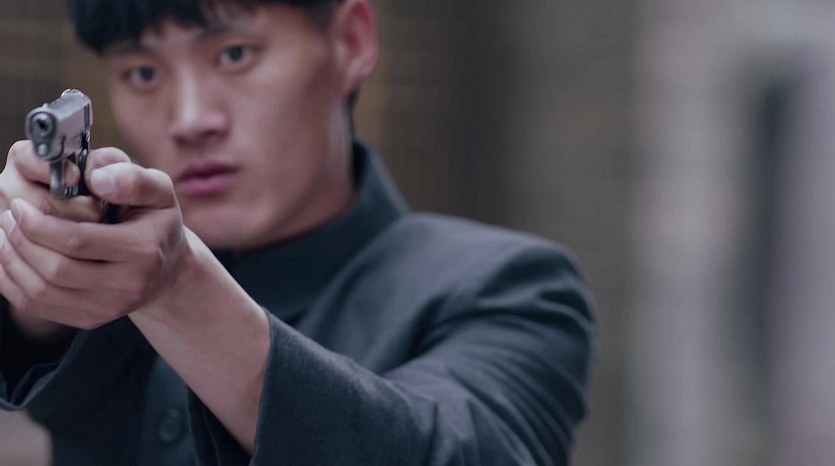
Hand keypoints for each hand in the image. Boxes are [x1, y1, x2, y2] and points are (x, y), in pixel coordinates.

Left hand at [0, 148, 188, 329]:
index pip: (77, 240)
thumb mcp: (158, 190)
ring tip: (5, 234)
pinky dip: (13, 282)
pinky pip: (39, 307)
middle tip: (8, 216)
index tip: (20, 204)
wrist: (168, 268)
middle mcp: (128, 285)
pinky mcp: (91, 319)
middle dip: (22, 240)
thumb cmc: (156, 221)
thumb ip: (131, 178)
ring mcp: (109, 308)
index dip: (39, 223)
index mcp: (143, 250)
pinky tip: (9, 259)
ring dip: (12, 261)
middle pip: (56, 269)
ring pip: (42, 291)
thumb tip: (96, 178)